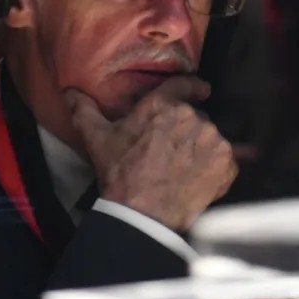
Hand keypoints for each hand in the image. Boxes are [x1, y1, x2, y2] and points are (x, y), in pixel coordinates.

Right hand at [64, 76, 237, 231]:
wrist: (143, 213)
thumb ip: (85, 111)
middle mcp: (192, 116)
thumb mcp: (98, 140)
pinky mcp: (227, 162)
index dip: (193, 87)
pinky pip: (227, 161)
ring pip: (211, 139)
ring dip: (202, 150)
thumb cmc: (120, 174)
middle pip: (196, 118)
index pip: (183, 85)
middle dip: (187, 131)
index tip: (202, 90)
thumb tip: (70, 92)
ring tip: (184, 170)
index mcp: (163, 105)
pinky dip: (217, 169)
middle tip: (173, 152)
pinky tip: (199, 180)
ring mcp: (213, 139)